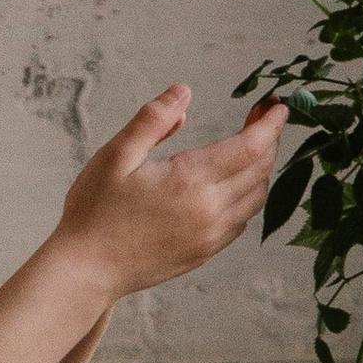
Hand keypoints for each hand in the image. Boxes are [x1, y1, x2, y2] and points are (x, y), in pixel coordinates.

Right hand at [53, 85, 287, 302]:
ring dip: (260, 169)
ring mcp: (210, 236)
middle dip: (268, 139)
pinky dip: (247, 197)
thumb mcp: (115, 156)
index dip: (269, 124)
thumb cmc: (94, 211)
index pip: (250, 148)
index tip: (276, 105)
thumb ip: (152, 121)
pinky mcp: (204, 253)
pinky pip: (240, 221)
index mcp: (190, 181)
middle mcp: (210, 211)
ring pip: (255, 198)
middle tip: (261, 116)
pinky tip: (233, 185)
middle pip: (260, 170)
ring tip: (251, 147)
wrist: (86, 270)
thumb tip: (183, 92)